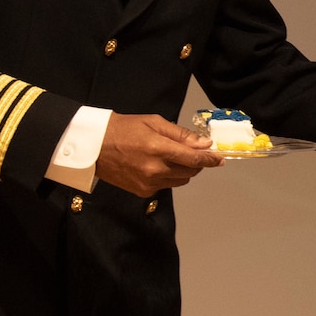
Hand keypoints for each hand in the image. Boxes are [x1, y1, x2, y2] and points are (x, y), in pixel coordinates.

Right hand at [96, 113, 223, 196]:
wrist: (94, 145)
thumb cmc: (125, 129)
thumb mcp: (154, 123)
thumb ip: (181, 135)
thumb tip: (204, 144)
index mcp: (158, 149)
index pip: (194, 159)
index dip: (211, 159)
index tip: (220, 158)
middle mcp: (155, 169)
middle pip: (190, 172)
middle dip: (197, 163)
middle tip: (195, 153)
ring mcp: (148, 183)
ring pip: (181, 181)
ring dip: (184, 171)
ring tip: (174, 158)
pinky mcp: (142, 192)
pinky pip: (166, 186)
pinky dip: (169, 177)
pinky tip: (159, 166)